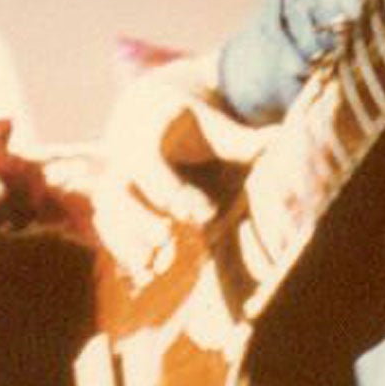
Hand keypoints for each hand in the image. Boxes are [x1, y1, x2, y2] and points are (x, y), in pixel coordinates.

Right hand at [90, 54, 270, 284]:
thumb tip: (278, 136)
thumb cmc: (189, 122)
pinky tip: (140, 274)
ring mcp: (113, 178)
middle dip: (138, 217)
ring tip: (149, 268)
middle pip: (118, 188)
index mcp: (146, 130)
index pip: (149, 161)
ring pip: (107, 211)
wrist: (147, 111)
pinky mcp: (110, 199)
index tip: (204, 214)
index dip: (172, 189)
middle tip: (165, 239)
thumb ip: (240, 140)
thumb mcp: (213, 125)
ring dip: (124, 240)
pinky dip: (121, 249)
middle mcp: (121, 155)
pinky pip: (107, 225)